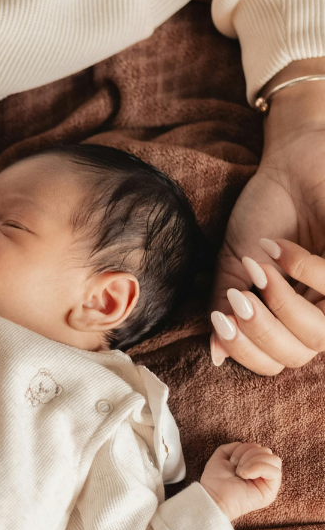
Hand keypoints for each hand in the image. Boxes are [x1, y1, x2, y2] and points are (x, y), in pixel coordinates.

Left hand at [200, 442, 280, 520]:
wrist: (213, 496)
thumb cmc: (215, 479)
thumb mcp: (222, 456)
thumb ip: (235, 447)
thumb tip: (248, 445)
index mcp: (253, 465)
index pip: (259, 448)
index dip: (244, 448)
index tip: (231, 461)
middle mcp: (262, 473)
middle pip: (267, 451)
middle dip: (248, 454)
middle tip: (236, 467)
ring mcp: (268, 482)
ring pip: (274, 459)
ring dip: (253, 461)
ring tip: (241, 472)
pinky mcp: (270, 491)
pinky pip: (275, 472)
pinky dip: (258, 468)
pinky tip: (245, 475)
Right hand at [210, 64, 324, 373]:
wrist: (290, 166)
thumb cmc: (265, 214)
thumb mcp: (233, 265)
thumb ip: (223, 308)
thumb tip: (215, 355)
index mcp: (291, 317)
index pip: (275, 363)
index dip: (245, 351)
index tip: (220, 317)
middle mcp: (320, 311)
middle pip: (296, 356)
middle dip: (258, 330)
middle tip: (238, 295)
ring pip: (318, 336)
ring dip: (281, 305)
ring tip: (259, 270)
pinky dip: (300, 270)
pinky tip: (280, 249)